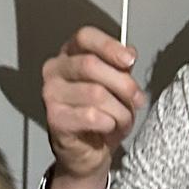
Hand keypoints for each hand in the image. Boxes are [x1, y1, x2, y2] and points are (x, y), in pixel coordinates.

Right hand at [42, 25, 145, 183]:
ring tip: (122, 118)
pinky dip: (109, 123)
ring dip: (119, 109)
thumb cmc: (101, 115)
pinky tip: (108, 127)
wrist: (88, 151)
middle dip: (122, 83)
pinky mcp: (55, 118)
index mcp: (70, 54)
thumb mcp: (116, 85)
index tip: (129, 59)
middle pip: (90, 64)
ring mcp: (51, 94)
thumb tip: (128, 54)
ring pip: (95, 93)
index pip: (85, 37)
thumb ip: (121, 66)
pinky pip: (90, 116)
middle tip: (136, 97)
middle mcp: (55, 70)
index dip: (109, 46)